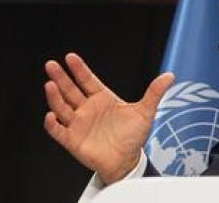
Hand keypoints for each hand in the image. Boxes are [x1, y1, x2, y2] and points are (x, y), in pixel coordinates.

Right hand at [43, 53, 174, 184]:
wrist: (127, 161)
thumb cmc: (133, 136)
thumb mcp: (145, 112)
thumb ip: (154, 93)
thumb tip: (169, 76)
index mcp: (102, 98)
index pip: (87, 80)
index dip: (79, 69)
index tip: (70, 57)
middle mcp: (87, 109)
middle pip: (70, 90)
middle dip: (61, 78)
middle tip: (51, 65)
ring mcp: (78, 124)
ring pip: (62, 107)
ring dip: (55, 97)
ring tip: (50, 85)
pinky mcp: (73, 140)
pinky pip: (59, 131)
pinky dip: (52, 124)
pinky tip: (50, 116)